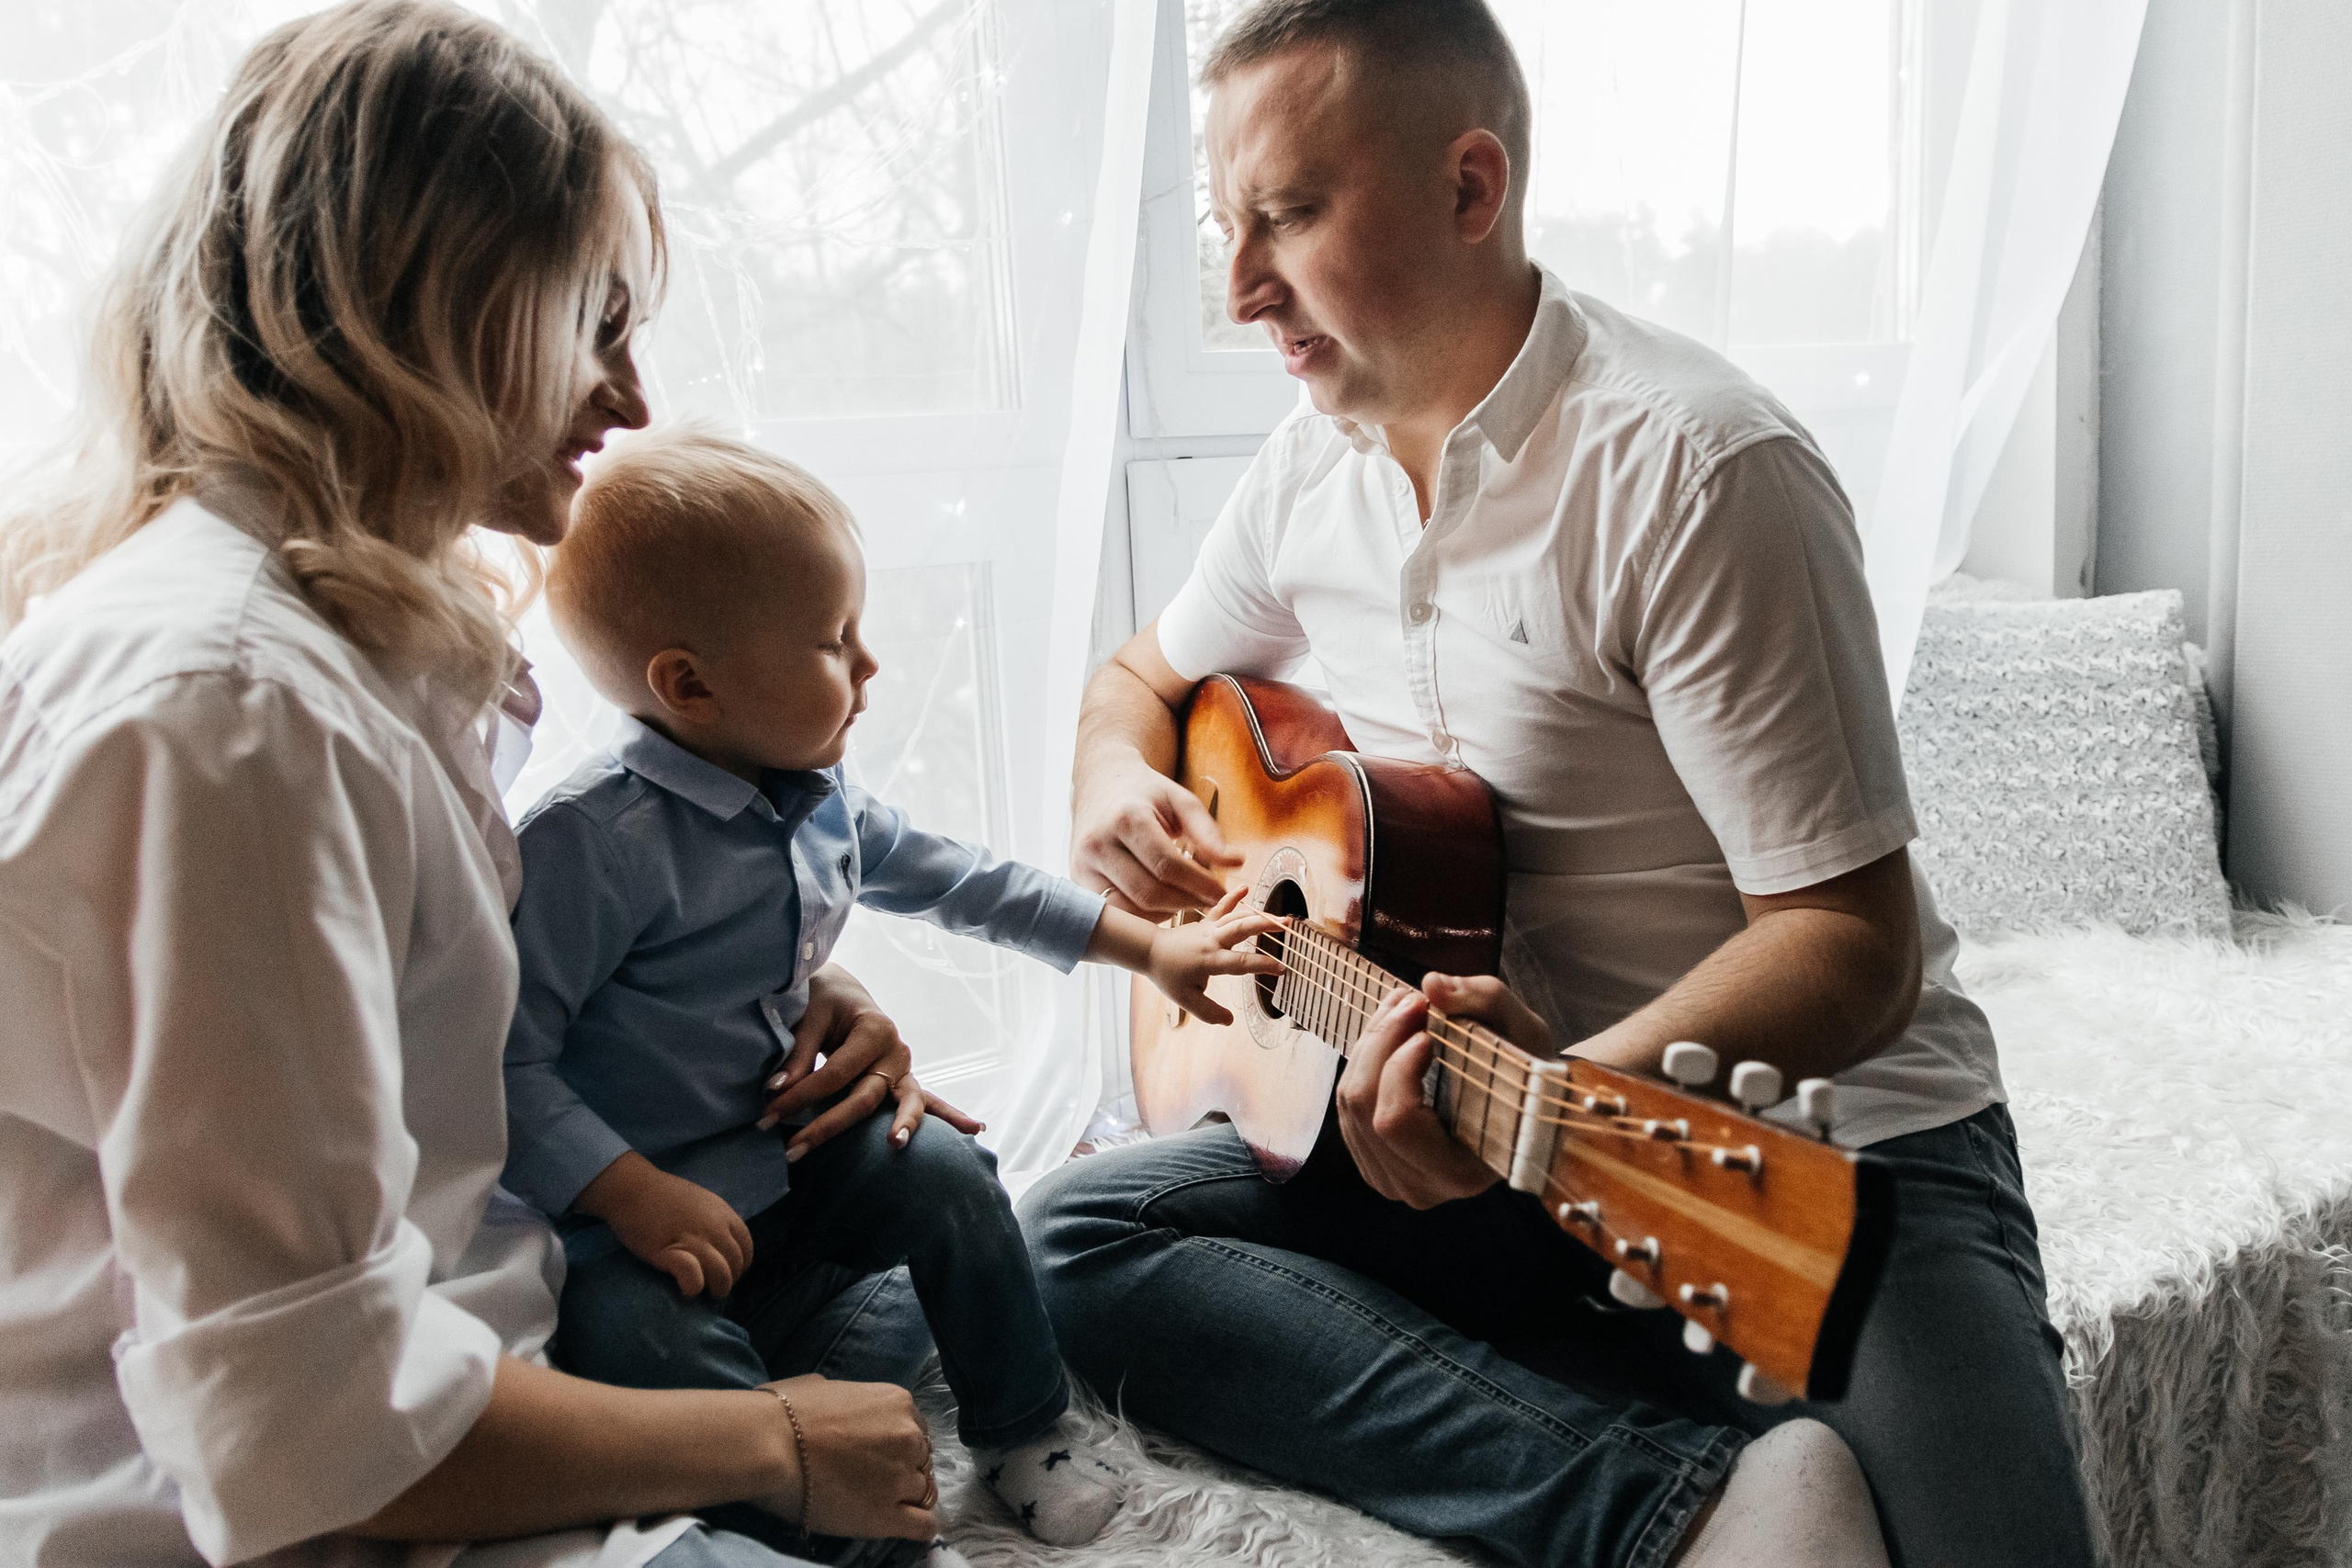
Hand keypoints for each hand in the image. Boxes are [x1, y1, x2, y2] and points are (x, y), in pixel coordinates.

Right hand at [577, 1153, 754, 1295]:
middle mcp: (714, 1227)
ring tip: (702, 1293)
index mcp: (723, 1213)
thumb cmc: (662, 1196)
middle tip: (711, 1287)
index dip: (739, 1266)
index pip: (746, 1248)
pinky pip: (694, 1277)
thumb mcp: (701, 1201)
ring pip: (722, 1274)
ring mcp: (694, 1239)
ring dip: (715, 1289)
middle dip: (727, 1281)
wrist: (631, 1188)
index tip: (726, 1273)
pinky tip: (686, 1290)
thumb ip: (716, 1220)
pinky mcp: (670, 1251)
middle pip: (735, 1264)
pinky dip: (693, 1288)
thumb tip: (723, 1246)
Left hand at [758, 965, 982, 1158]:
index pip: (833, 1073)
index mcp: (873, 1028)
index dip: (798, 1096)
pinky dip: (950, 1116)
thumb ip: (796, 1054)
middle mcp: (895, 1049)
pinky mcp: (903, 1079)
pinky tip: (976, 1129)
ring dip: (902, 1127)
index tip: (766, 1115)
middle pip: (863, 1097)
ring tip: (896, 1145)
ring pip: (907, 1103)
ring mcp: (904, 1066)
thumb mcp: (808, 1016)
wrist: (842, 988)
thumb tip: (777, 1090)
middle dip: (825, 1126)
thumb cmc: (823, 1000)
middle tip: (791, 1150)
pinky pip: (928, 1101)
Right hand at [758, 1374, 937, 1540]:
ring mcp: (900, 1478)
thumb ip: (851, 1400)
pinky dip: (918, 1525)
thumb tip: (843, 1407)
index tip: (876, 1453)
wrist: (766, 1446)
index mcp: (897, 1402)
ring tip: (876, 1500)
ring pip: (923, 1491)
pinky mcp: (887, 1516)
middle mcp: (908, 1437)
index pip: (915, 1427)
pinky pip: (923, 1525)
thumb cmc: (785, 1412)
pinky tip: (900, 1523)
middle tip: (871, 1477)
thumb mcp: (826, 1386)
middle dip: (901, 1467)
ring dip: (904, 1496)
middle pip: (921, 1458)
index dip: (896, 1443)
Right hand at [1071, 756, 1242, 916]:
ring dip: (1164, 914)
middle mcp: (1097, 843)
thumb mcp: (1180, 801)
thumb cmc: (1147, 794)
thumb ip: (1208, 832)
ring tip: (1187, 902)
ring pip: (1130, 909)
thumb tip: (1236, 862)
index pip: (1167, 865)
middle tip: (1209, 902)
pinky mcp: (1078, 880)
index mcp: (1126, 818)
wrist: (1102, 785)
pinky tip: (1161, 906)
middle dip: (1185, 902)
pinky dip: (1141, 916)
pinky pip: (1114, 912)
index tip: (1223, 892)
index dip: (1199, 884)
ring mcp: (1083, 865)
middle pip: (1149, 893)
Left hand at [1145, 886, 1283, 1025]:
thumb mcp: (1185, 999)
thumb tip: (1229, 1021)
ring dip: (1259, 915)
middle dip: (1265, 926)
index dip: (1262, 965)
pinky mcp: (1206, 922)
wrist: (1149, 950)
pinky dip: (1233, 897)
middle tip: (1287, 926)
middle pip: (1241, 929)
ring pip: (1237, 917)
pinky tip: (1246, 888)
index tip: (1281, 968)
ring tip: (1280, 918)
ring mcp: (1209, 928)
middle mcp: (1212, 941)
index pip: (1241, 963)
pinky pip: (1221, 907)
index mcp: (1210, 960)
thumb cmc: (1168, 975)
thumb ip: (1208, 1012)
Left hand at [1334, 974, 1550, 1209]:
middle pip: (1363, 1106)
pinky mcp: (1374, 1164)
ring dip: (1369, 1045)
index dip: (1399, 1067)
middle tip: (1410, 1000)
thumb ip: (1483, 1001)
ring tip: (1402, 1009)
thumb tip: (1431, 984)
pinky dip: (1362, 1063)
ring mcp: (1391, 1180)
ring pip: (1348, 1104)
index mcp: (1461, 1174)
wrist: (1526, 1106)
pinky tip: (1390, 1038)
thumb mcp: (1524, 1031)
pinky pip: (1346, 1109)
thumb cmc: (1527, 1074)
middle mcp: (1419, 1189)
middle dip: (1380, 1040)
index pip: (1396, 1121)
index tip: (1427, 1030)